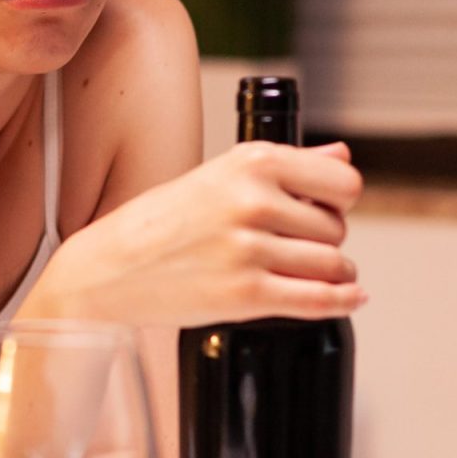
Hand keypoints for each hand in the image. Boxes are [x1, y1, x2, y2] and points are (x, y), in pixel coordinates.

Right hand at [23, 141, 365, 327]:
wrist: (107, 270)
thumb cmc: (158, 222)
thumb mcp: (218, 175)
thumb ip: (287, 163)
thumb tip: (342, 156)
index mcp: (251, 163)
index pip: (342, 183)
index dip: (337, 200)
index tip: (322, 209)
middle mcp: (253, 202)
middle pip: (337, 228)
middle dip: (325, 239)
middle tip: (295, 245)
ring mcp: (249, 250)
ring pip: (333, 265)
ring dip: (333, 272)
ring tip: (311, 272)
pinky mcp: (245, 295)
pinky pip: (319, 300)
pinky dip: (343, 301)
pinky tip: (350, 297)